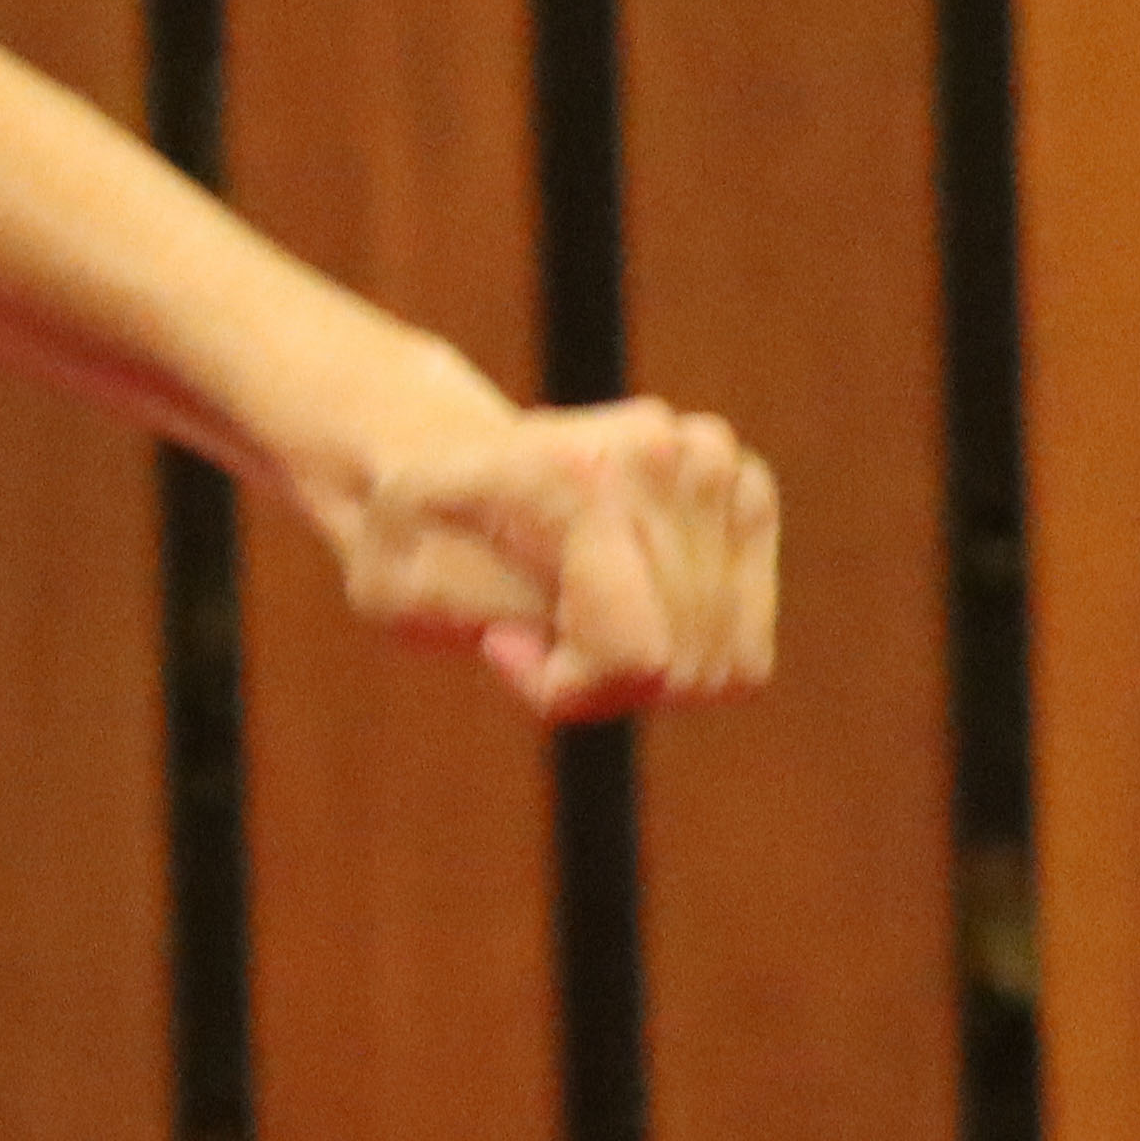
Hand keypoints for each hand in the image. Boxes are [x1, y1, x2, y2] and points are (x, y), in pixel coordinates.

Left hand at [324, 392, 779, 719]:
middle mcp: (661, 456)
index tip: (499, 647)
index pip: (634, 656)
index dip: (564, 686)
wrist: (443, 454)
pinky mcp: (746, 487)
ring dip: (648, 669)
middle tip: (530, 632)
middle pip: (680, 667)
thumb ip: (482, 620)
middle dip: (600, 680)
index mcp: (575, 479)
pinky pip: (746, 641)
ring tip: (573, 613)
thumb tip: (584, 640)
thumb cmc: (406, 533)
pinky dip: (689, 646)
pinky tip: (626, 602)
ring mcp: (712, 464)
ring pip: (724, 661)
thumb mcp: (393, 589)